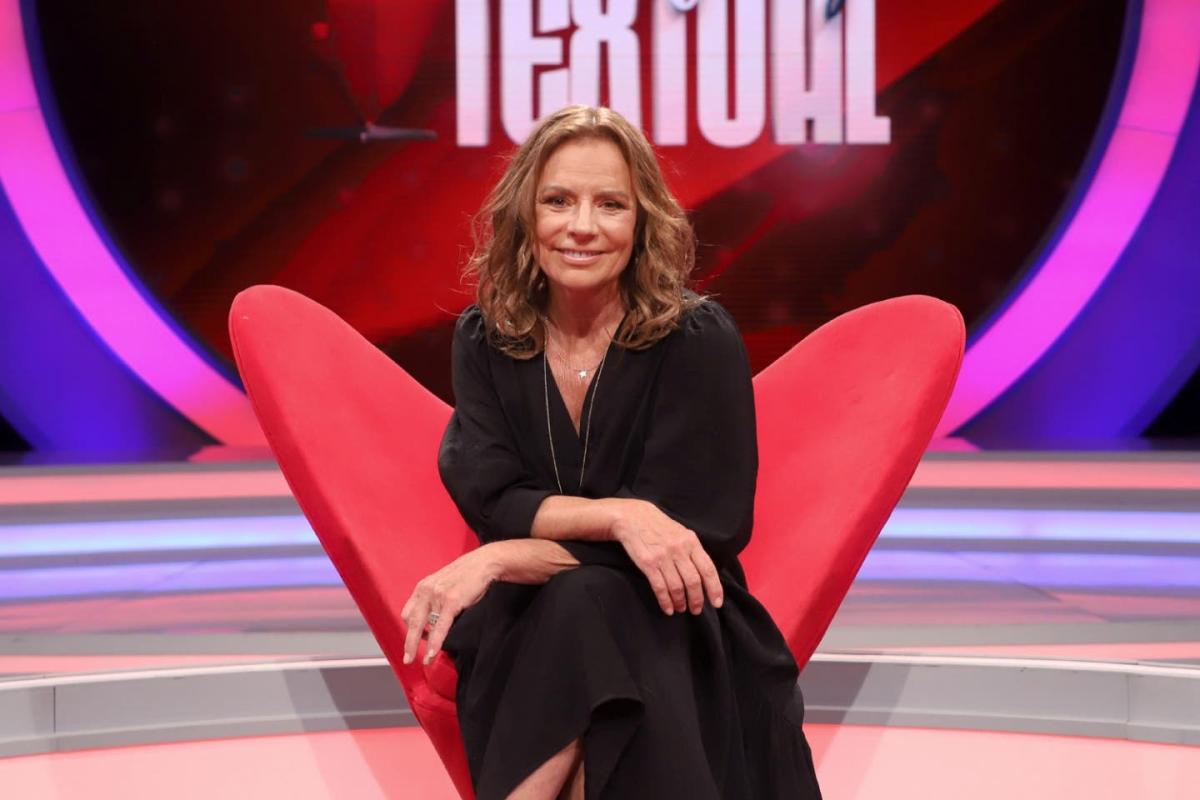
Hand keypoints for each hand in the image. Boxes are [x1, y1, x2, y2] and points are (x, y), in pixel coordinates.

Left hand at [401, 545, 499, 665]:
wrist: (483, 563)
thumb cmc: (466, 575)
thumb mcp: (443, 584)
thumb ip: (433, 599)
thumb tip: (431, 620)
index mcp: (422, 587)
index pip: (408, 613)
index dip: (410, 629)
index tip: (414, 640)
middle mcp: (426, 591)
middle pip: (412, 622)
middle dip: (409, 644)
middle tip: (408, 658)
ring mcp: (438, 596)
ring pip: (426, 627)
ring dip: (424, 647)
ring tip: (425, 660)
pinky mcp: (451, 601)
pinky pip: (440, 627)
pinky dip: (435, 642)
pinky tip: (433, 653)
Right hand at [609, 499, 723, 615]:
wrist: (632, 517)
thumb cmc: (659, 526)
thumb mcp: (681, 532)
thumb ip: (692, 550)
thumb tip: (704, 574)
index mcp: (691, 541)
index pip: (708, 569)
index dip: (714, 588)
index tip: (717, 603)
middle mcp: (679, 549)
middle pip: (693, 581)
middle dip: (696, 599)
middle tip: (696, 610)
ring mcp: (663, 556)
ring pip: (677, 587)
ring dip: (680, 602)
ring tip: (681, 609)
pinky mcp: (648, 563)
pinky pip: (660, 587)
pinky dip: (665, 601)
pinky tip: (668, 608)